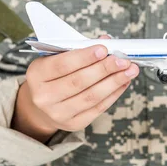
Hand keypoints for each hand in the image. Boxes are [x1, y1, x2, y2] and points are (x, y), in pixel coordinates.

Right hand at [12, 35, 138, 141]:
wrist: (42, 105)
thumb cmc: (53, 75)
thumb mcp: (57, 57)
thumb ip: (80, 48)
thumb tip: (108, 41)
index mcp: (36, 74)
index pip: (62, 65)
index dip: (84, 57)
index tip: (104, 49)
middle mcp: (44, 96)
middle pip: (79, 82)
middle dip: (105, 69)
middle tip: (123, 59)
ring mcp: (58, 113)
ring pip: (91, 97)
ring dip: (114, 82)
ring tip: (130, 70)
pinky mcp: (73, 124)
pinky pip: (97, 109)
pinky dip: (113, 94)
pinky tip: (124, 83)